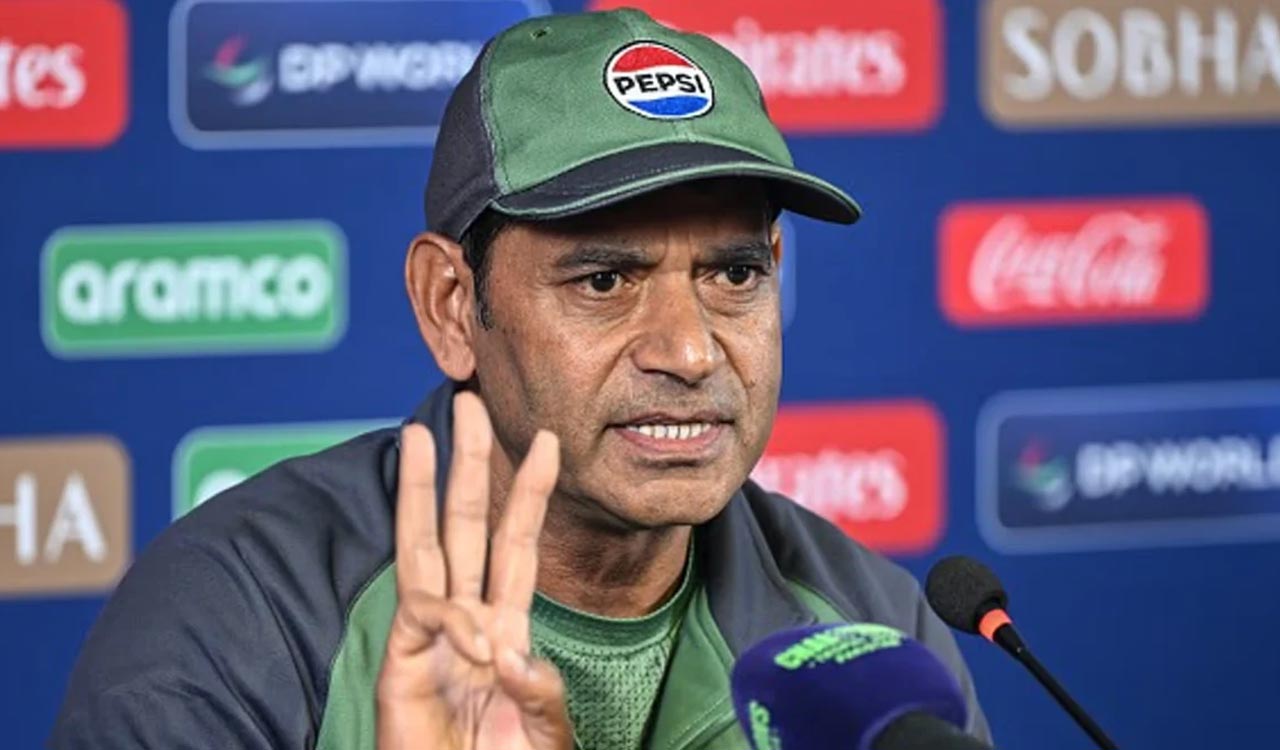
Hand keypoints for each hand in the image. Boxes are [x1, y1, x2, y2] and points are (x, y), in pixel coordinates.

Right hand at [376, 392, 570, 749]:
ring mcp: (429, 637)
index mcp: (505, 627)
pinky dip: (452, 623)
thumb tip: (510, 648)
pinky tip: (476, 644)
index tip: (549, 442)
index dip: (531, 493)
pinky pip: (426, 621)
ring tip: (421, 433)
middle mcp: (465, 619)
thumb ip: (539, 692)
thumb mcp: (543, 732)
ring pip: (425, 546)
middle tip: (470, 405)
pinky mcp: (400, 664)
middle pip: (465, 524)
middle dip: (469, 464)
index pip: (518, 544)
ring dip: (423, 489)